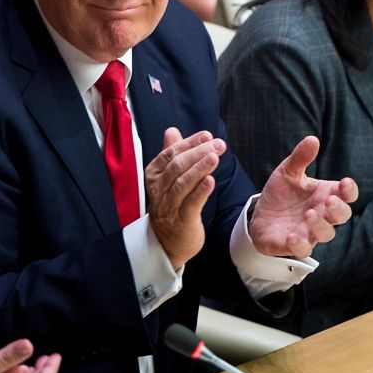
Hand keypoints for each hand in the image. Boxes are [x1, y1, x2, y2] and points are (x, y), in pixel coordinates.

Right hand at [146, 129, 224, 268]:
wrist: (167, 242)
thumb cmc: (170, 205)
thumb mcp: (167, 178)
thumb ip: (170, 154)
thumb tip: (172, 130)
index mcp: (154, 175)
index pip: (170, 154)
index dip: (190, 143)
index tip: (207, 135)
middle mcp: (159, 189)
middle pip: (177, 166)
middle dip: (198, 152)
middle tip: (218, 144)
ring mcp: (169, 206)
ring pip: (182, 183)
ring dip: (199, 169)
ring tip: (214, 157)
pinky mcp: (181, 220)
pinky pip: (191, 203)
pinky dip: (200, 191)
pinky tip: (211, 180)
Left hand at [249, 136, 357, 256]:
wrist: (260, 215)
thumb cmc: (282, 193)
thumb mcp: (288, 172)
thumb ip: (300, 157)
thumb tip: (313, 139)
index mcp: (326, 194)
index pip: (347, 195)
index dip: (350, 191)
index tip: (345, 183)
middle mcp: (323, 214)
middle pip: (342, 216)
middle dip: (338, 209)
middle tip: (329, 200)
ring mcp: (310, 231)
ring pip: (326, 234)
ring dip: (320, 225)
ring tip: (309, 214)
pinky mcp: (295, 245)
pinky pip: (303, 249)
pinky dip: (300, 244)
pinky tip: (292, 236)